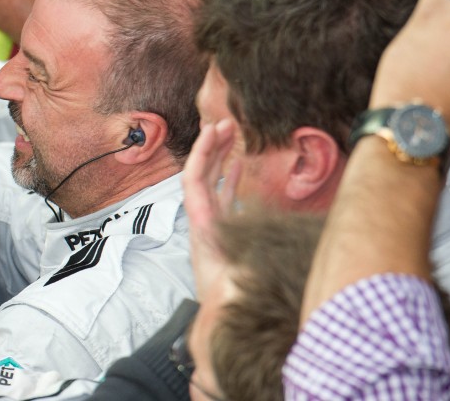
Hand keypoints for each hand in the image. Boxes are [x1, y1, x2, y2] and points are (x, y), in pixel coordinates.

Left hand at [180, 119, 240, 296]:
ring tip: (231, 134)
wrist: (219, 327)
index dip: (202, 152)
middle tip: (225, 122)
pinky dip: (229, 179)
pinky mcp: (222, 234)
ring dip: (220, 158)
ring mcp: (212, 226)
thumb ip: (239, 264)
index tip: (213, 129)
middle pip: (202, 174)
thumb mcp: (231, 282)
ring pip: (213, 184)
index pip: (195, 179)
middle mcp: (204, 222)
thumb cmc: (226, 304)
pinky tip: (237, 166)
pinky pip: (223, 199)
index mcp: (203, 226)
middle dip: (211, 146)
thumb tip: (254, 248)